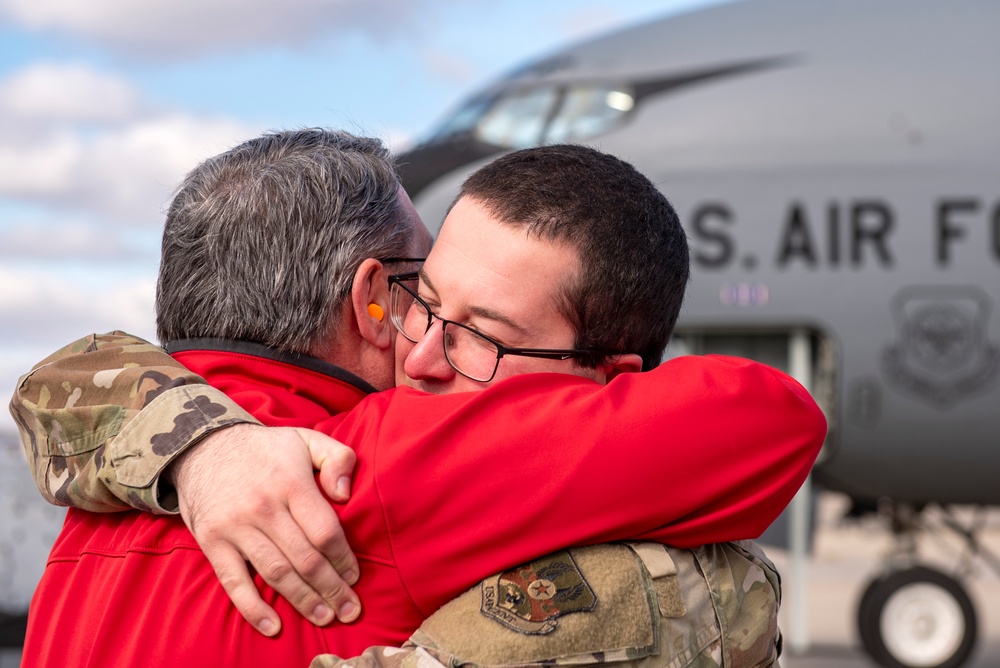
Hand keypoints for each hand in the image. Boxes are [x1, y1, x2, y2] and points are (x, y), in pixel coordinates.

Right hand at [169, 424, 359, 635]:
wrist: (203, 445)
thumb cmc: (265, 449)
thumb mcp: (307, 439)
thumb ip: (338, 458)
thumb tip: (346, 494)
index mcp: (291, 483)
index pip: (325, 531)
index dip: (343, 559)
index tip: (355, 576)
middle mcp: (264, 507)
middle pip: (305, 559)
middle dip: (331, 589)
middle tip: (349, 610)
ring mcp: (235, 526)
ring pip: (276, 573)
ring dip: (303, 601)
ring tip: (324, 618)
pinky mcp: (212, 541)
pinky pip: (234, 582)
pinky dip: (253, 608)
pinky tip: (273, 626)